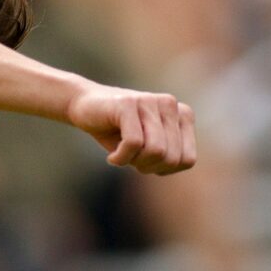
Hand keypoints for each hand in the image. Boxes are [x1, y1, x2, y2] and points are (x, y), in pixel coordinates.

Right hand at [65, 83, 197, 174]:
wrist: (83, 105)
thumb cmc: (117, 131)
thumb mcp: (148, 147)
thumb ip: (169, 155)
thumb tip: (176, 163)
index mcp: (183, 115)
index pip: (187, 160)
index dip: (163, 170)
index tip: (144, 162)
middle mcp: (170, 104)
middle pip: (171, 158)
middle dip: (148, 167)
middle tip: (129, 160)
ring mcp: (150, 101)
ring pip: (156, 150)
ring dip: (134, 162)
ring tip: (120, 156)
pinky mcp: (128, 103)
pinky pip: (134, 143)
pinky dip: (121, 158)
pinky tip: (111, 157)